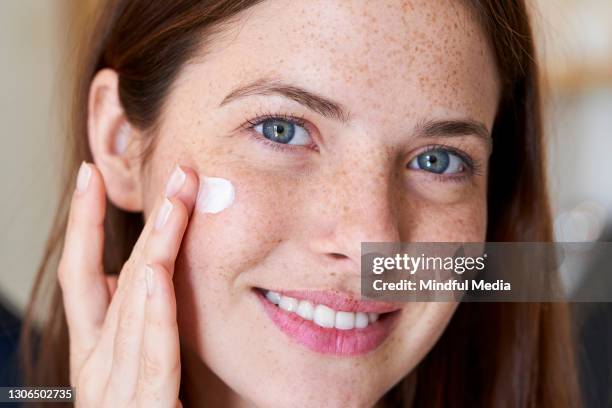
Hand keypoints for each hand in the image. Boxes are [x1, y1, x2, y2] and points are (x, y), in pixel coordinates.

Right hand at [58, 162, 198, 406]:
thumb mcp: (136, 367)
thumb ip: (136, 328)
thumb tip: (138, 279)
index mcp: (97, 355)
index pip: (85, 278)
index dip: (85, 226)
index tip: (90, 179)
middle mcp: (99, 367)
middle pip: (112, 279)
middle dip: (133, 222)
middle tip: (165, 172)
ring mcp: (115, 390)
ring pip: (135, 305)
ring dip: (157, 246)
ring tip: (175, 197)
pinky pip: (151, 355)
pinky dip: (151, 312)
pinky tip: (153, 272)